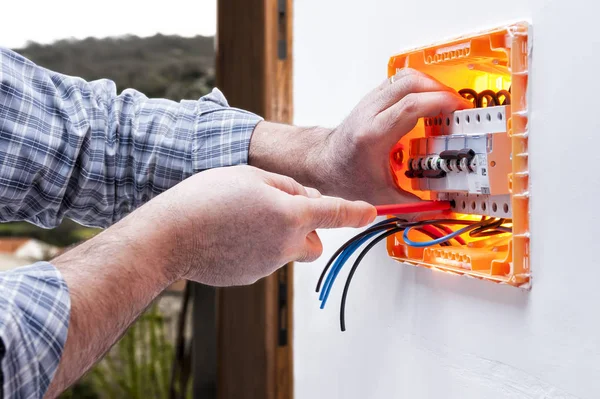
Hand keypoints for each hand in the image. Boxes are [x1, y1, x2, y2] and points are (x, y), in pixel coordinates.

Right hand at [145, 165, 374, 285]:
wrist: (170, 236)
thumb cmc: (207, 199)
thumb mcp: (251, 176)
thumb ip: (287, 186)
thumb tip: (304, 200)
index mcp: (290, 215)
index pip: (335, 214)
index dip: (356, 212)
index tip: (370, 213)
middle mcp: (285, 244)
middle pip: (313, 242)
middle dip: (305, 229)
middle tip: (277, 212)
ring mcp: (267, 265)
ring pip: (286, 250)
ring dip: (276, 237)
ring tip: (240, 221)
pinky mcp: (249, 277)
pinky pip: (263, 260)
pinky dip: (256, 249)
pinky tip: (229, 236)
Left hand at [318, 68, 472, 203]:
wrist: (322, 164)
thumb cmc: (344, 176)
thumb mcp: (379, 196)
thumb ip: (411, 206)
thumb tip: (440, 211)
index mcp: (372, 134)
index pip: (410, 106)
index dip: (440, 102)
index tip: (461, 111)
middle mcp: (370, 112)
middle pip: (410, 84)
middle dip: (441, 91)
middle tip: (460, 108)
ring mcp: (370, 101)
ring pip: (405, 77)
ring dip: (431, 85)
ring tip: (448, 103)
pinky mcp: (374, 98)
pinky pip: (400, 81)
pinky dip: (420, 86)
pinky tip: (430, 102)